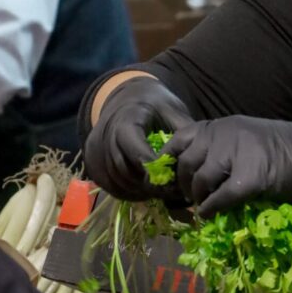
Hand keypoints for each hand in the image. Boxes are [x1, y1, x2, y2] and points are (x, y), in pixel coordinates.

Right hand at [84, 77, 192, 200]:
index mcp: (124, 119)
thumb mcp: (172, 110)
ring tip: (165, 192)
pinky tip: (149, 191)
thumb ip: (183, 131)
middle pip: (126, 170)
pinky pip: (112, 188)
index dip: (154, 168)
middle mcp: (104, 137)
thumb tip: (198, 156)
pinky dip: (131, 194)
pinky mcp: (94, 166)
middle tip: (174, 191)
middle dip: (151, 184)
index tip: (175, 177)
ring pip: (119, 183)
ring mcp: (95, 153)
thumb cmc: (154, 104)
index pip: (135, 150)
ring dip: (142, 192)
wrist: (127, 98)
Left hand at [162, 115, 291, 217]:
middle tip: (188, 198)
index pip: (179, 140)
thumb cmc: (287, 152)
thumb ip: (219, 150)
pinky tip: (211, 215)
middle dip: (182, 185)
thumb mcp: (245, 141)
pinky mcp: (251, 177)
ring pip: (200, 180)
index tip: (166, 181)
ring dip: (197, 198)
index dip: (168, 163)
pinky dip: (211, 209)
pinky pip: (219, 198)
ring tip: (203, 206)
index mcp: (223, 125)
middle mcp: (226, 133)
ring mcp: (238, 153)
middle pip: (185, 163)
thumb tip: (188, 177)